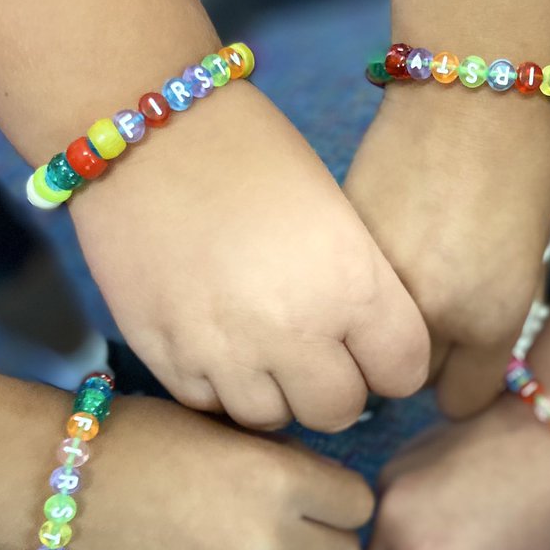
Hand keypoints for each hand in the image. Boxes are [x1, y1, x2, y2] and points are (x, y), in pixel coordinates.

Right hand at [71, 82, 429, 432]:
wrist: (145, 130)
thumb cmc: (252, 156)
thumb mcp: (337, 215)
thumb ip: (361, 291)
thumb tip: (368, 351)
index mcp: (352, 284)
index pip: (404, 373)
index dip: (391, 362)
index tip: (371, 346)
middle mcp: (294, 329)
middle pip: (339, 411)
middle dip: (335, 387)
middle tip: (315, 352)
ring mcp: (225, 351)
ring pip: (273, 419)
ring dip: (274, 392)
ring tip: (260, 346)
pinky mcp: (168, 357)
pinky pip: (210, 405)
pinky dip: (218, 384)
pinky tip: (216, 341)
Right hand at [75, 396, 372, 549]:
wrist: (60, 484)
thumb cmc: (143, 441)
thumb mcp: (229, 428)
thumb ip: (289, 460)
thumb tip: (332, 491)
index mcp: (279, 478)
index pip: (359, 504)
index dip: (337, 496)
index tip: (314, 493)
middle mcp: (268, 539)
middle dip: (322, 538)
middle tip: (287, 525)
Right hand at [345, 82, 549, 417]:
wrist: (470, 94)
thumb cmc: (518, 175)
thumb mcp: (522, 269)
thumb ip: (484, 329)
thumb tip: (447, 365)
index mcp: (489, 321)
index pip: (458, 400)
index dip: (459, 380)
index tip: (458, 358)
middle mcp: (431, 313)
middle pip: (409, 377)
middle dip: (416, 356)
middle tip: (427, 310)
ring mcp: (380, 280)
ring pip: (369, 340)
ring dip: (379, 323)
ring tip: (397, 279)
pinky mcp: (343, 247)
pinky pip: (347, 295)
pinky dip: (354, 285)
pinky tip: (374, 248)